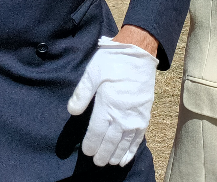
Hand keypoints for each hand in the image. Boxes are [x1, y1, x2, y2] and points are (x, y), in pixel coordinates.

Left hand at [67, 35, 158, 166]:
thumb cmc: (113, 62)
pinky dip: (131, 150)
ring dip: (115, 154)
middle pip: (110, 142)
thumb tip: (71, 111)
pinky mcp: (144, 116)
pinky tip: (125, 158)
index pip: (96, 133)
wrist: (139, 53)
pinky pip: (138, 138)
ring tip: (108, 163)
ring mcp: (135, 118)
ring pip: (124, 143)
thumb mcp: (92, 73)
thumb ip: (82, 94)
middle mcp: (122, 116)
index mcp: (107, 106)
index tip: (86, 152)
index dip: (90, 144)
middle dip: (102, 153)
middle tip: (96, 162)